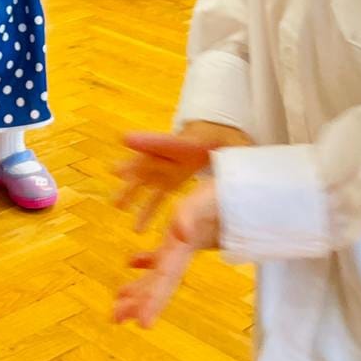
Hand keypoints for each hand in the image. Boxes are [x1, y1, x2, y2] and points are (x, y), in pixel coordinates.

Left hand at [113, 177, 220, 327]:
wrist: (247, 189)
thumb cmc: (227, 193)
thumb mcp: (208, 200)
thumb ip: (191, 214)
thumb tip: (180, 232)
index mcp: (186, 246)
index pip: (167, 278)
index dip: (155, 301)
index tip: (143, 325)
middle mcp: (182, 248)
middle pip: (158, 280)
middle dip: (139, 300)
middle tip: (116, 319)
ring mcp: (184, 242)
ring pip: (158, 269)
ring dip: (139, 285)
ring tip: (119, 301)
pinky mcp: (186, 233)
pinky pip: (164, 250)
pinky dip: (147, 259)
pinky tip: (132, 264)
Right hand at [114, 122, 252, 231]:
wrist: (222, 131)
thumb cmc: (230, 137)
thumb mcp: (238, 144)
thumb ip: (240, 152)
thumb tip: (246, 156)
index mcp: (190, 143)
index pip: (168, 142)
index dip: (147, 141)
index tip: (125, 138)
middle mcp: (174, 154)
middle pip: (150, 160)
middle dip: (133, 167)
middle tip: (115, 172)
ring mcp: (171, 165)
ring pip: (147, 179)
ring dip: (133, 192)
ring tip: (118, 205)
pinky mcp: (173, 177)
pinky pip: (156, 194)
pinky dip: (147, 209)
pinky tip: (139, 229)